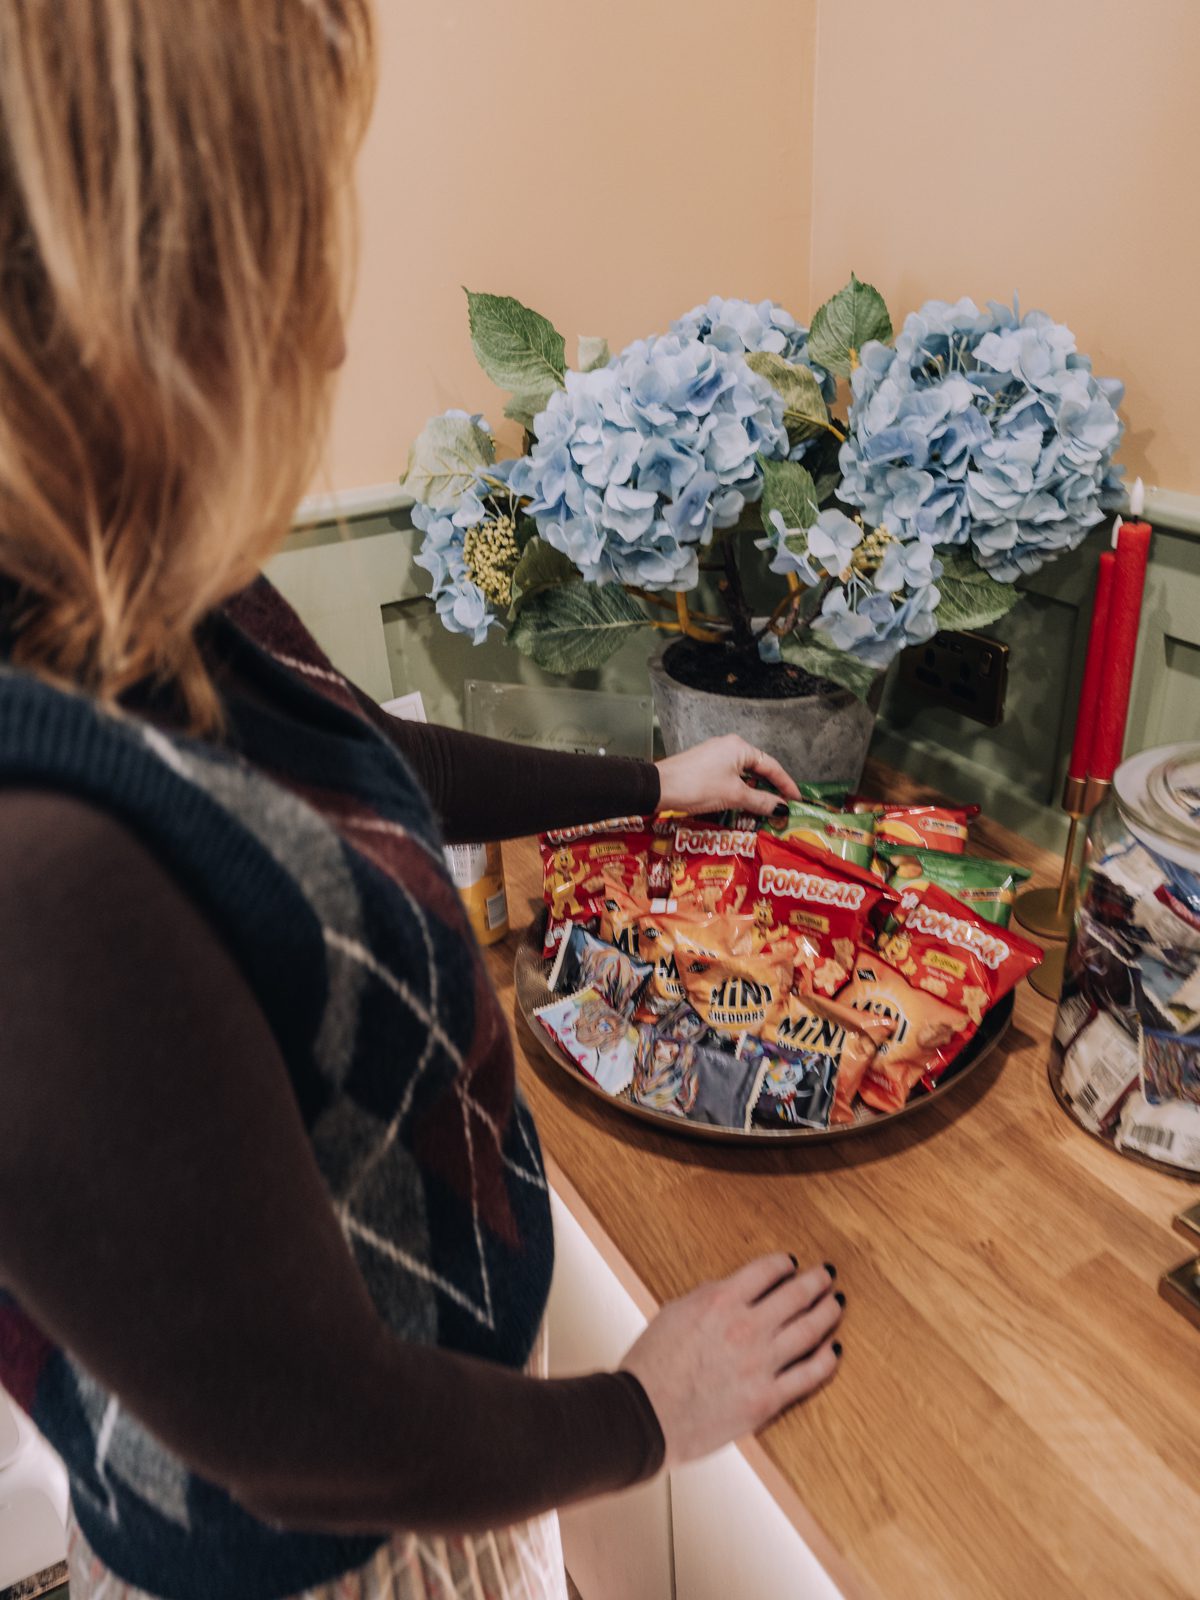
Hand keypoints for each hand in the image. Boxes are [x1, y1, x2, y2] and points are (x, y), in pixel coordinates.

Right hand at [620, 1255, 842, 1468]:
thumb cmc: (651, 1366)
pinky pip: (809, 1375)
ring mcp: (760, 1364)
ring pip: (810, 1330)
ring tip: (836, 1304)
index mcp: (720, 1300)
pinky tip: (834, 1349)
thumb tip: (735, 1291)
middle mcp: (745, 1327)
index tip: (792, 1264)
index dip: (784, 1263)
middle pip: (796, 1294)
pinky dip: (827, 1359)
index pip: (766, 1269)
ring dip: (828, 1313)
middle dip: (816, 1281)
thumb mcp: (676, 1312)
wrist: (644, 1415)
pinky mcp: (767, 1399)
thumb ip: (711, 1298)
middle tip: (827, 1275)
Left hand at [655, 735, 800, 818]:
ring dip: (755, 791)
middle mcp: (729, 746)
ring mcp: (715, 755)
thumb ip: (761, 801)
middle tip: (783, 806)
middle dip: (771, 788)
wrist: (659, 787)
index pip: (772, 766)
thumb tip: (782, 808)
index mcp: (740, 748)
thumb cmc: (699, 787)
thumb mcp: (734, 795)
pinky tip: (743, 803)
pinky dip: (740, 790)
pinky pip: (731, 777)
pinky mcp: (705, 765)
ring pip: (743, 774)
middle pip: (758, 769)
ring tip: (766, 809)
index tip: (797, 800)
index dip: (786, 784)